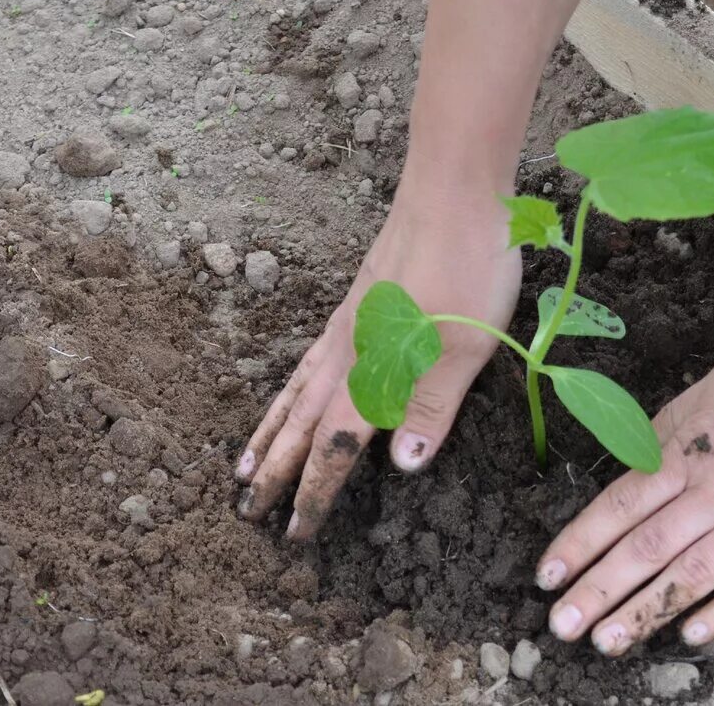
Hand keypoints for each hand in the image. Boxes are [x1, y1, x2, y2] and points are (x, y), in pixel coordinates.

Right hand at [234, 181, 521, 540]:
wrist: (453, 185)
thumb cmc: (468, 262)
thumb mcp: (468, 342)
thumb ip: (433, 404)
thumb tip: (399, 465)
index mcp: (374, 367)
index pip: (336, 443)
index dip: (315, 489)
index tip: (295, 528)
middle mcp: (348, 350)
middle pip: (301, 421)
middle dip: (274, 470)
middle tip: (244, 509)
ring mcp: (347, 324)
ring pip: (295, 390)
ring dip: (271, 432)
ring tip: (245, 463)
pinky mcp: (354, 302)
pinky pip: (307, 362)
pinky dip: (288, 391)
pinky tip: (294, 391)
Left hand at [536, 304, 713, 654]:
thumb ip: (672, 429)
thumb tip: (636, 457)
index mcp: (689, 450)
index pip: (617, 505)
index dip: (578, 544)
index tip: (546, 575)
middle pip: (643, 549)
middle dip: (595, 591)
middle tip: (560, 625)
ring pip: (690, 575)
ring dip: (643, 611)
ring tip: (607, 641)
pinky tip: (690, 635)